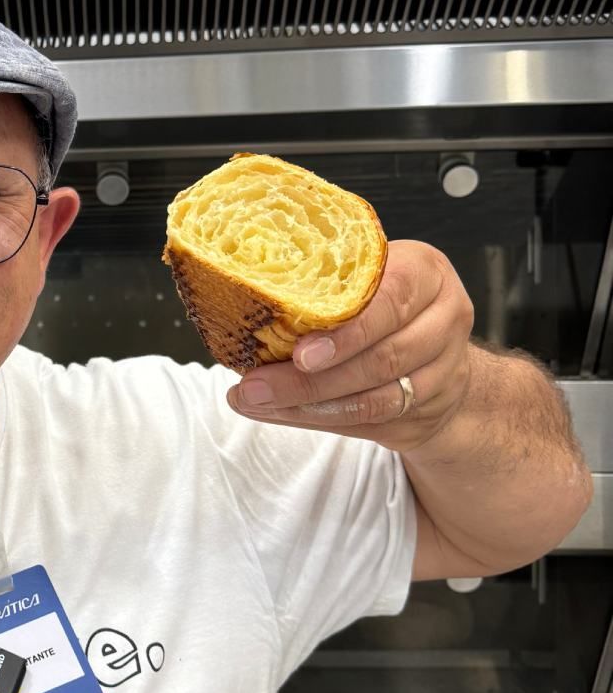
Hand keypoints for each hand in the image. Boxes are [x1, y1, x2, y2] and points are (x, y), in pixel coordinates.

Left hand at [225, 240, 474, 448]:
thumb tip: (246, 303)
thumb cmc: (382, 301)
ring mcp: (445, 368)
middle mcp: (445, 317)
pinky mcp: (429, 408)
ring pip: (376, 398)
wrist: (439, 350)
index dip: (345, 332)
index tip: (298, 353)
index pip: (390, 301)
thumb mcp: (366, 277)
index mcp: (425, 271)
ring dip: (309, 405)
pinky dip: (321, 420)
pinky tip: (281, 414)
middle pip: (381, 358)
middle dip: (311, 379)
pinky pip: (371, 421)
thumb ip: (325, 287)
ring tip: (257, 402)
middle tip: (255, 386)